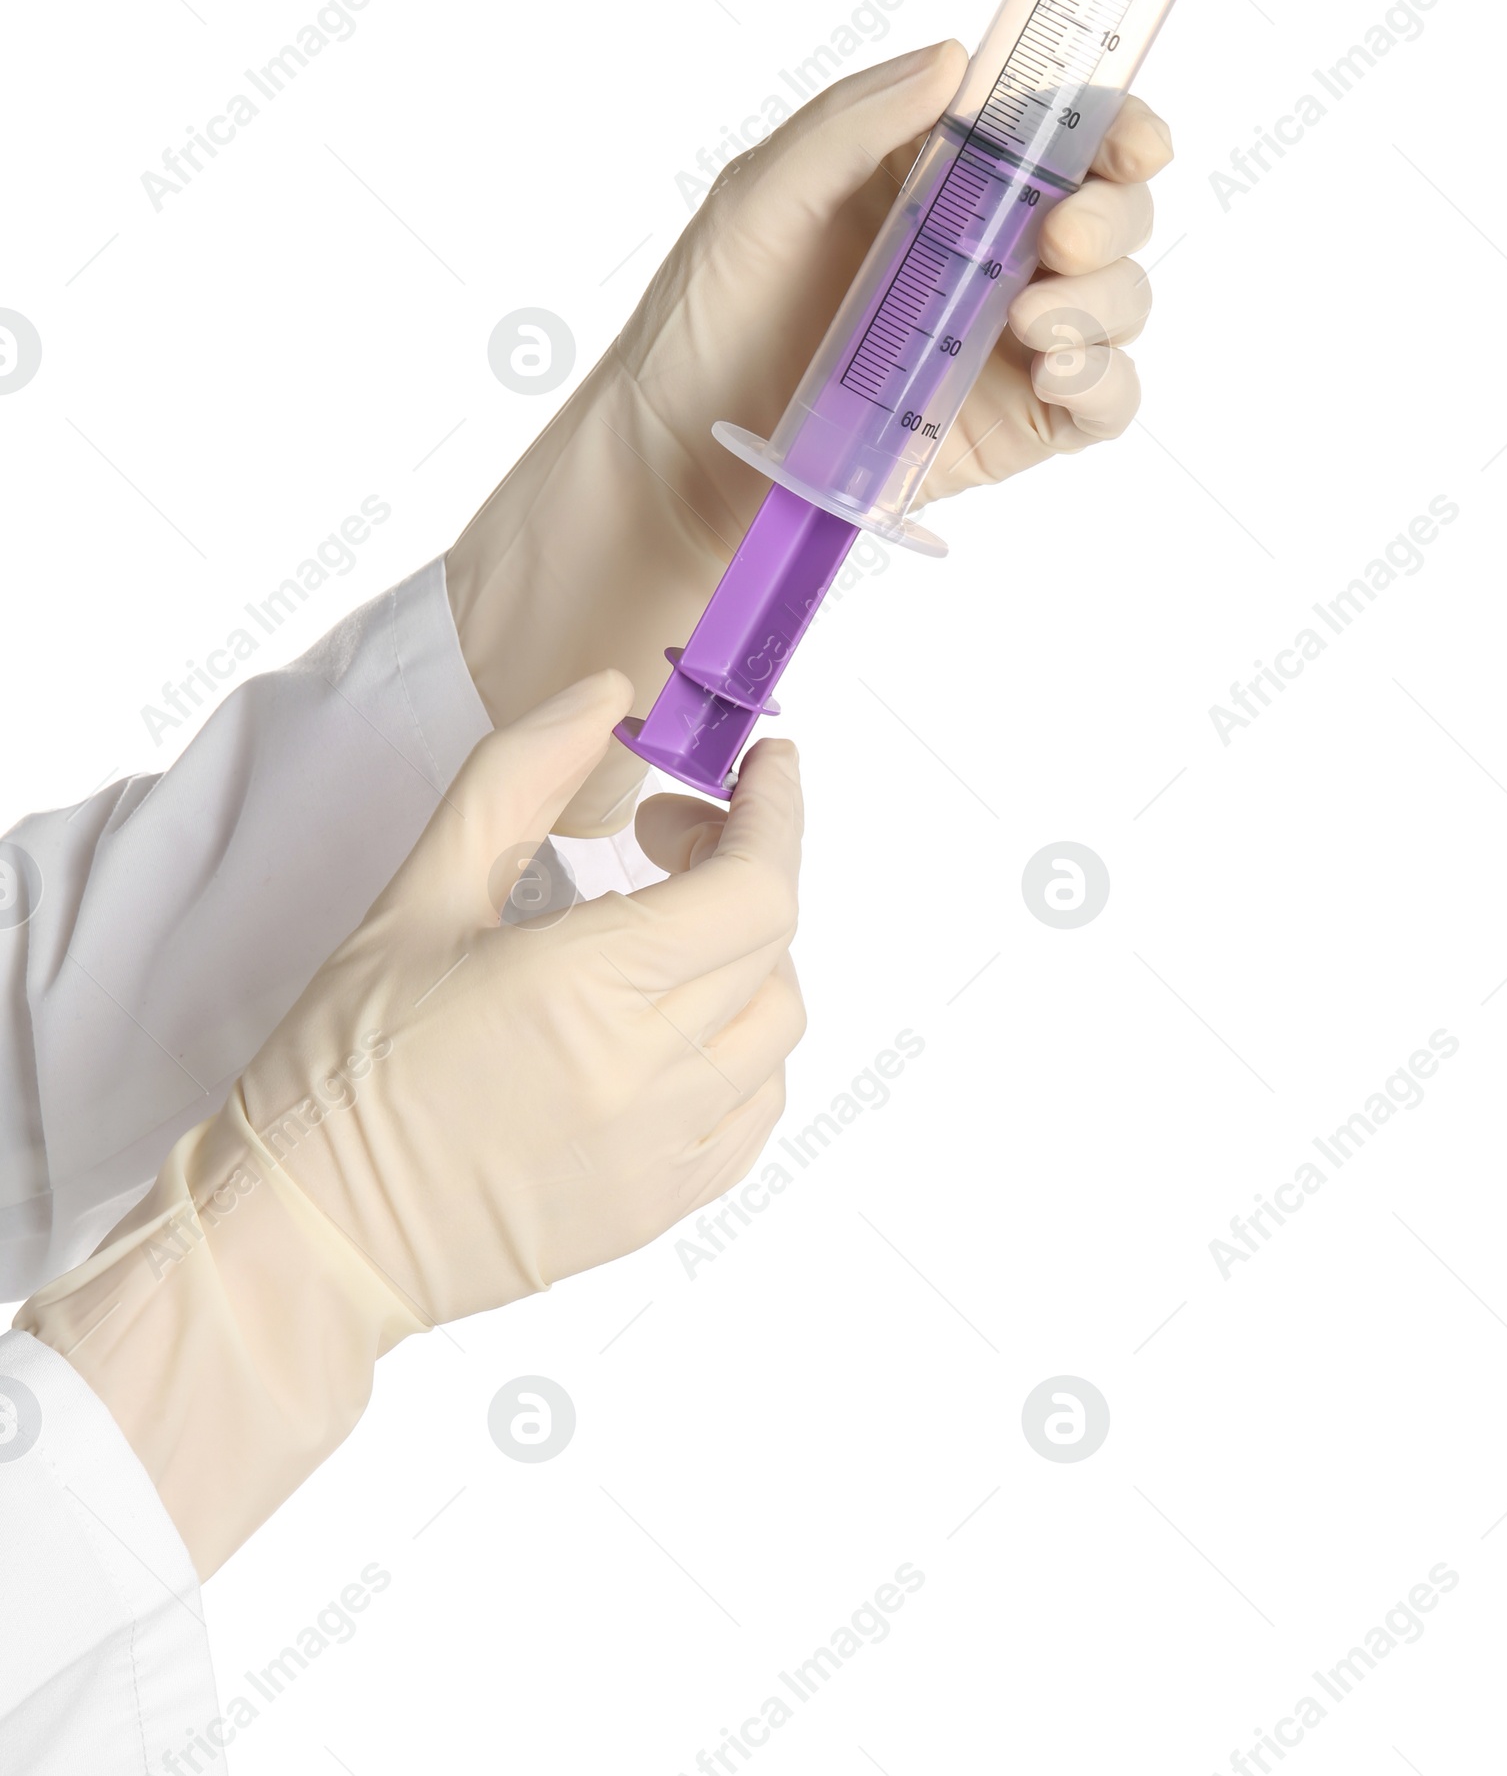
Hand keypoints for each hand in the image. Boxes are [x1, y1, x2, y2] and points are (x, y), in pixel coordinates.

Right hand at [19, 674, 805, 1574]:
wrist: (303, 1238)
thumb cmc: (342, 1070)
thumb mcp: (419, 895)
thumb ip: (519, 775)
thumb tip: (606, 696)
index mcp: (585, 990)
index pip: (754, 887)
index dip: (776, 812)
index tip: (766, 765)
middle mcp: (644, 1077)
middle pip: (772, 944)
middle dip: (748, 861)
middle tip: (672, 835)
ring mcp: (661, 1153)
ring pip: (776, 1028)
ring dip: (748, 958)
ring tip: (666, 933)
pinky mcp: (657, 1209)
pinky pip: (755, 1112)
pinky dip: (742, 1049)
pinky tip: (676, 1024)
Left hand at [447, 43, 1170, 830]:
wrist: (682, 450)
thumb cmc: (711, 313)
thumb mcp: (762, 194)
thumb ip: (854, 123)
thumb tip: (955, 59)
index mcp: (946, 179)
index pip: (1061, 133)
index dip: (1115, 125)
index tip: (1131, 137)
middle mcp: (994, 252)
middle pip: (1112, 212)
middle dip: (1115, 213)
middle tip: (1065, 235)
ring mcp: (1010, 340)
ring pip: (1120, 300)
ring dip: (1106, 299)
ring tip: (1034, 320)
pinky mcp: (1017, 421)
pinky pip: (1105, 398)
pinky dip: (1106, 379)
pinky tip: (1057, 371)